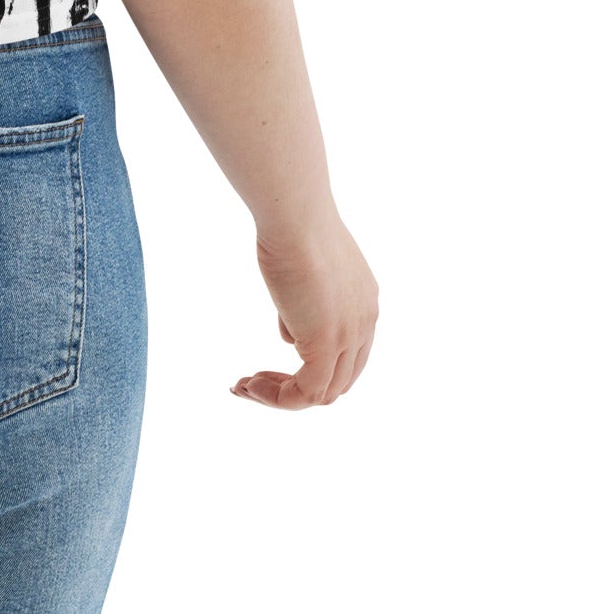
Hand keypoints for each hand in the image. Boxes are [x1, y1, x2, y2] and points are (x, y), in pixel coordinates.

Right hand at [230, 214, 378, 408]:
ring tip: (248, 387)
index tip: (273, 359)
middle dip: (297, 385)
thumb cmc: (290, 225)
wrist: (294, 215)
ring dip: (283, 396)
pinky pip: (306, 394)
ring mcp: (349, 336)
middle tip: (257, 381)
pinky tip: (249, 386)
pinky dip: (278, 398)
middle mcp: (365, 323)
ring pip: (324, 393)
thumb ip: (300, 304)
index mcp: (363, 303)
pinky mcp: (326, 344)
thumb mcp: (299, 269)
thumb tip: (289, 333)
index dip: (310, 364)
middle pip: (340, 379)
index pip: (347, 354)